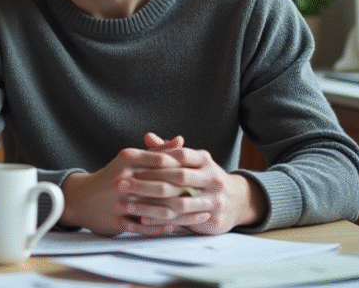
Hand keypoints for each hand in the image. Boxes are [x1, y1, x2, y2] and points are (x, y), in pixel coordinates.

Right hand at [60, 136, 198, 236]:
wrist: (81, 198)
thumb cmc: (112, 176)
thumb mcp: (130, 159)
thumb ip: (157, 151)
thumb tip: (181, 140)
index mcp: (127, 159)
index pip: (163, 162)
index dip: (184, 168)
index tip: (202, 173)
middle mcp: (123, 179)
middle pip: (162, 186)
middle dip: (188, 192)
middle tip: (208, 195)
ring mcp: (119, 202)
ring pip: (157, 209)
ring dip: (182, 213)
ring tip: (202, 213)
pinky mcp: (116, 221)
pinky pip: (145, 227)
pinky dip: (164, 228)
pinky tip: (179, 227)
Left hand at [124, 134, 266, 234]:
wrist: (238, 200)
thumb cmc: (204, 178)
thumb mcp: (191, 162)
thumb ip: (168, 151)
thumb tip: (147, 137)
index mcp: (204, 160)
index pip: (179, 155)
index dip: (154, 158)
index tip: (128, 162)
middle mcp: (212, 177)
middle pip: (178, 178)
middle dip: (147, 181)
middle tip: (121, 183)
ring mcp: (215, 198)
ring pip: (179, 202)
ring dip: (151, 204)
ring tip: (127, 203)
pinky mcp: (214, 217)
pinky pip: (184, 220)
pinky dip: (163, 221)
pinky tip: (143, 219)